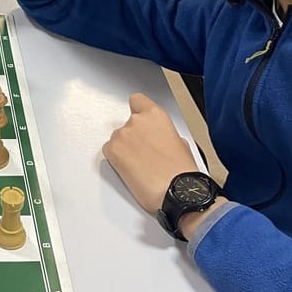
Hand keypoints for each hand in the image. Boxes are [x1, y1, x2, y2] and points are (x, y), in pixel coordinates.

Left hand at [102, 93, 201, 213]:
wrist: (176, 191)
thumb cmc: (182, 172)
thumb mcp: (180, 143)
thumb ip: (163, 132)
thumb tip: (158, 138)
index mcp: (155, 115)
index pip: (137, 100)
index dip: (137, 111)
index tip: (138, 118)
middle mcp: (136, 121)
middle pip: (127, 124)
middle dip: (133, 137)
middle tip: (144, 153)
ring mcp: (122, 134)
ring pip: (117, 138)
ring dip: (125, 149)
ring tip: (140, 165)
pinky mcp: (112, 150)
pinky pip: (109, 151)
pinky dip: (116, 159)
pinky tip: (130, 169)